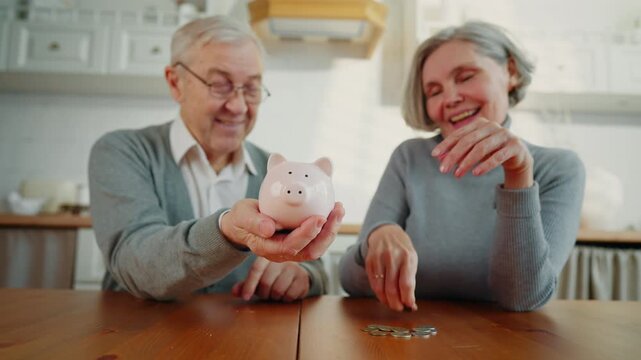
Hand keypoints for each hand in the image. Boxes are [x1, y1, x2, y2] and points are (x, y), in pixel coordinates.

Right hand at [221, 199, 344, 261]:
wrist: (242, 224)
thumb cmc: (242, 219)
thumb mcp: (241, 216)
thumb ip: (253, 222)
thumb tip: (269, 229)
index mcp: (268, 249)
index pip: (291, 246)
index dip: (307, 235)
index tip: (318, 217)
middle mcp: (283, 253)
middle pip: (311, 251)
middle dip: (327, 233)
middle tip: (336, 210)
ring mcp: (294, 250)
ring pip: (318, 247)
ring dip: (331, 229)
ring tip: (339, 209)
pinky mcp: (300, 243)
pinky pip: (318, 239)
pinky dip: (328, 226)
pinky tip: (333, 210)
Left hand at [232, 257, 309, 301]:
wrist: (299, 273)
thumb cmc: (275, 276)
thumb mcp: (260, 278)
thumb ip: (247, 284)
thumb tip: (234, 292)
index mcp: (267, 257)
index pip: (256, 270)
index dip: (249, 285)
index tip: (245, 297)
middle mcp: (281, 260)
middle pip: (266, 283)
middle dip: (264, 293)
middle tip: (267, 293)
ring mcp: (293, 268)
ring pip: (278, 290)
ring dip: (275, 297)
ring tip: (277, 292)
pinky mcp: (303, 278)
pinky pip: (290, 295)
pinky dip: (286, 298)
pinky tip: (287, 293)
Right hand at [365, 224, 417, 311]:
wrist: (386, 233)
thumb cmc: (402, 250)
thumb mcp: (412, 260)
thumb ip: (410, 280)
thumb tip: (410, 303)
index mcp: (407, 257)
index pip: (406, 284)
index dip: (407, 299)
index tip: (409, 306)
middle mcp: (391, 257)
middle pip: (392, 289)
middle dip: (396, 303)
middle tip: (399, 309)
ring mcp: (378, 259)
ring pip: (380, 288)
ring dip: (386, 300)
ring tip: (391, 304)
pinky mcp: (369, 262)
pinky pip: (373, 283)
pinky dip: (378, 293)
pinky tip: (383, 296)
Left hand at [431, 117, 533, 188]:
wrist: (517, 156)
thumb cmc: (491, 151)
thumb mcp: (473, 151)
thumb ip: (458, 152)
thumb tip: (439, 158)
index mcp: (480, 123)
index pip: (459, 134)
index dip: (446, 144)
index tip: (434, 155)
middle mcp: (492, 126)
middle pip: (468, 141)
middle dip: (453, 156)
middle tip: (443, 170)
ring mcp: (505, 135)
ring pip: (481, 148)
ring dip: (467, 162)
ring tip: (457, 174)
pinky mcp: (515, 146)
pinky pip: (498, 156)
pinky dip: (486, 165)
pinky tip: (476, 173)